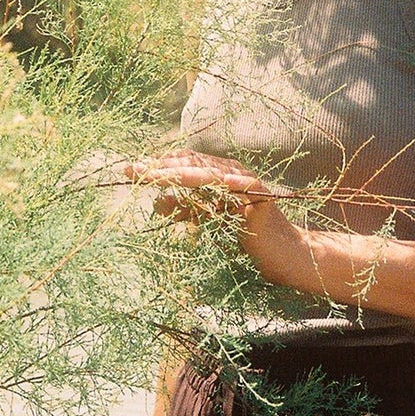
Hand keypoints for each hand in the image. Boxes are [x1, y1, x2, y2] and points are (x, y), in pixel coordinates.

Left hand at [124, 151, 311, 289]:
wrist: (283, 253)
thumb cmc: (246, 236)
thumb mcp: (209, 219)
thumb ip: (186, 209)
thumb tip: (156, 203)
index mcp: (220, 174)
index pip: (185, 162)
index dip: (159, 164)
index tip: (131, 170)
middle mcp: (232, 172)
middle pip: (192, 164)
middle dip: (160, 166)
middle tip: (131, 169)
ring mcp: (246, 182)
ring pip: (208, 173)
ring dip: (178, 174)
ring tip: (154, 176)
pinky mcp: (260, 196)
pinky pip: (238, 186)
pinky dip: (222, 183)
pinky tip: (207, 181)